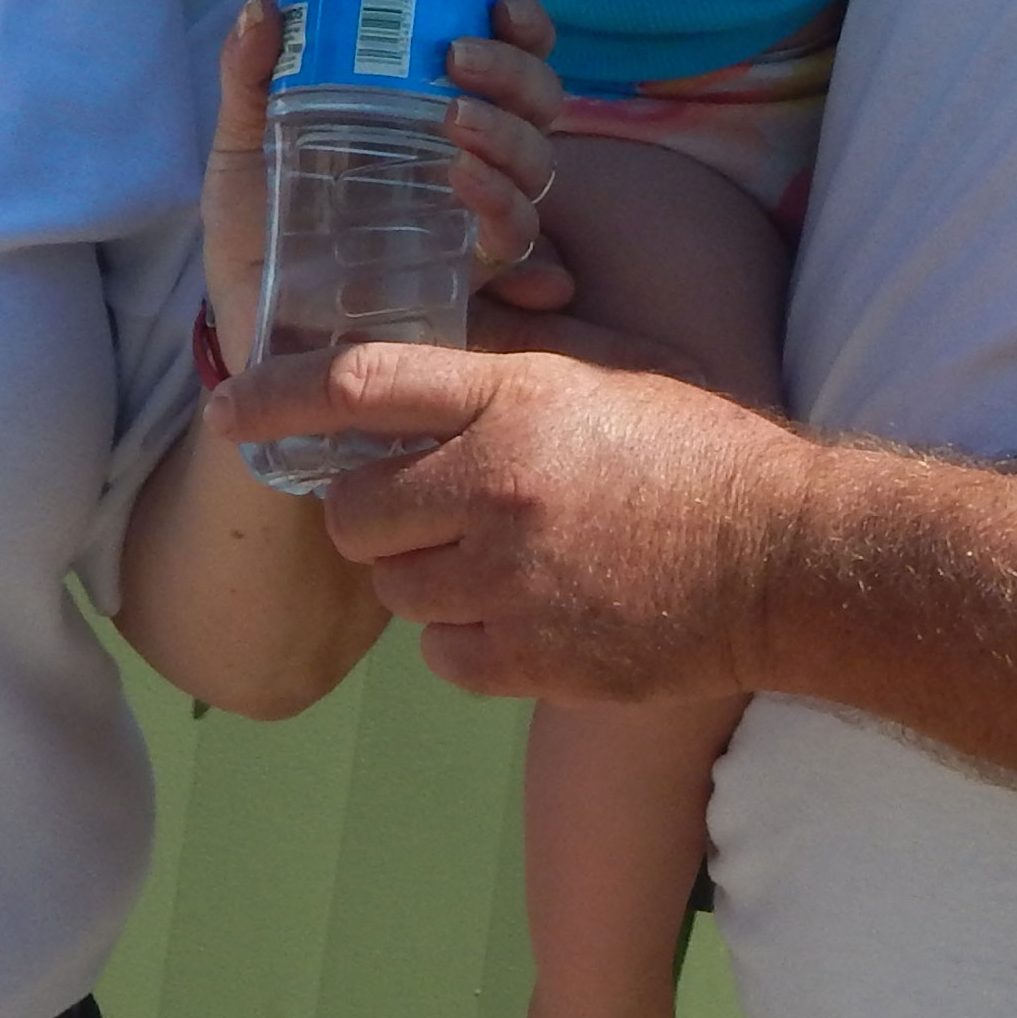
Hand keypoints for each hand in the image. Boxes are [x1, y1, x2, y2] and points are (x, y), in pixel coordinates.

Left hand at [201, 0, 568, 363]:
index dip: (522, 28)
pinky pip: (511, 239)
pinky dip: (498, 203)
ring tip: (455, 118)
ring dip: (507, 132)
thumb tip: (264, 4)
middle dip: (515, 71)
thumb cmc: (255, 224)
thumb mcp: (245, 142)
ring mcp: (470, 216)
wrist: (244, 312)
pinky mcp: (464, 274)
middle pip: (537, 104)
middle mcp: (467, 158)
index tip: (499, 5)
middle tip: (457, 57)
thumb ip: (251, 76)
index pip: (507, 58)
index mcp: (428, 111)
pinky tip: (462, 179)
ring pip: (535, 164)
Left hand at [203, 345, 810, 701]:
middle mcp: (499, 486)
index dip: (275, 396)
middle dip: (373, 517)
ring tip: (500, 563)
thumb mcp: (600, 372)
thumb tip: (404, 359)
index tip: (228, 410)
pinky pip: (442, 657)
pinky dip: (468, 644)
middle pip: (353, 513)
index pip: (357, 385)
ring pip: (395, 590)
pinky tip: (527, 615)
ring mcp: (513, 579)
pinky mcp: (533, 658)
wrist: (787, 559)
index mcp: (516, 399)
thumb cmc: (695, 454)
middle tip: (423, 512)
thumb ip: (503, 362)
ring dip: (425, 581)